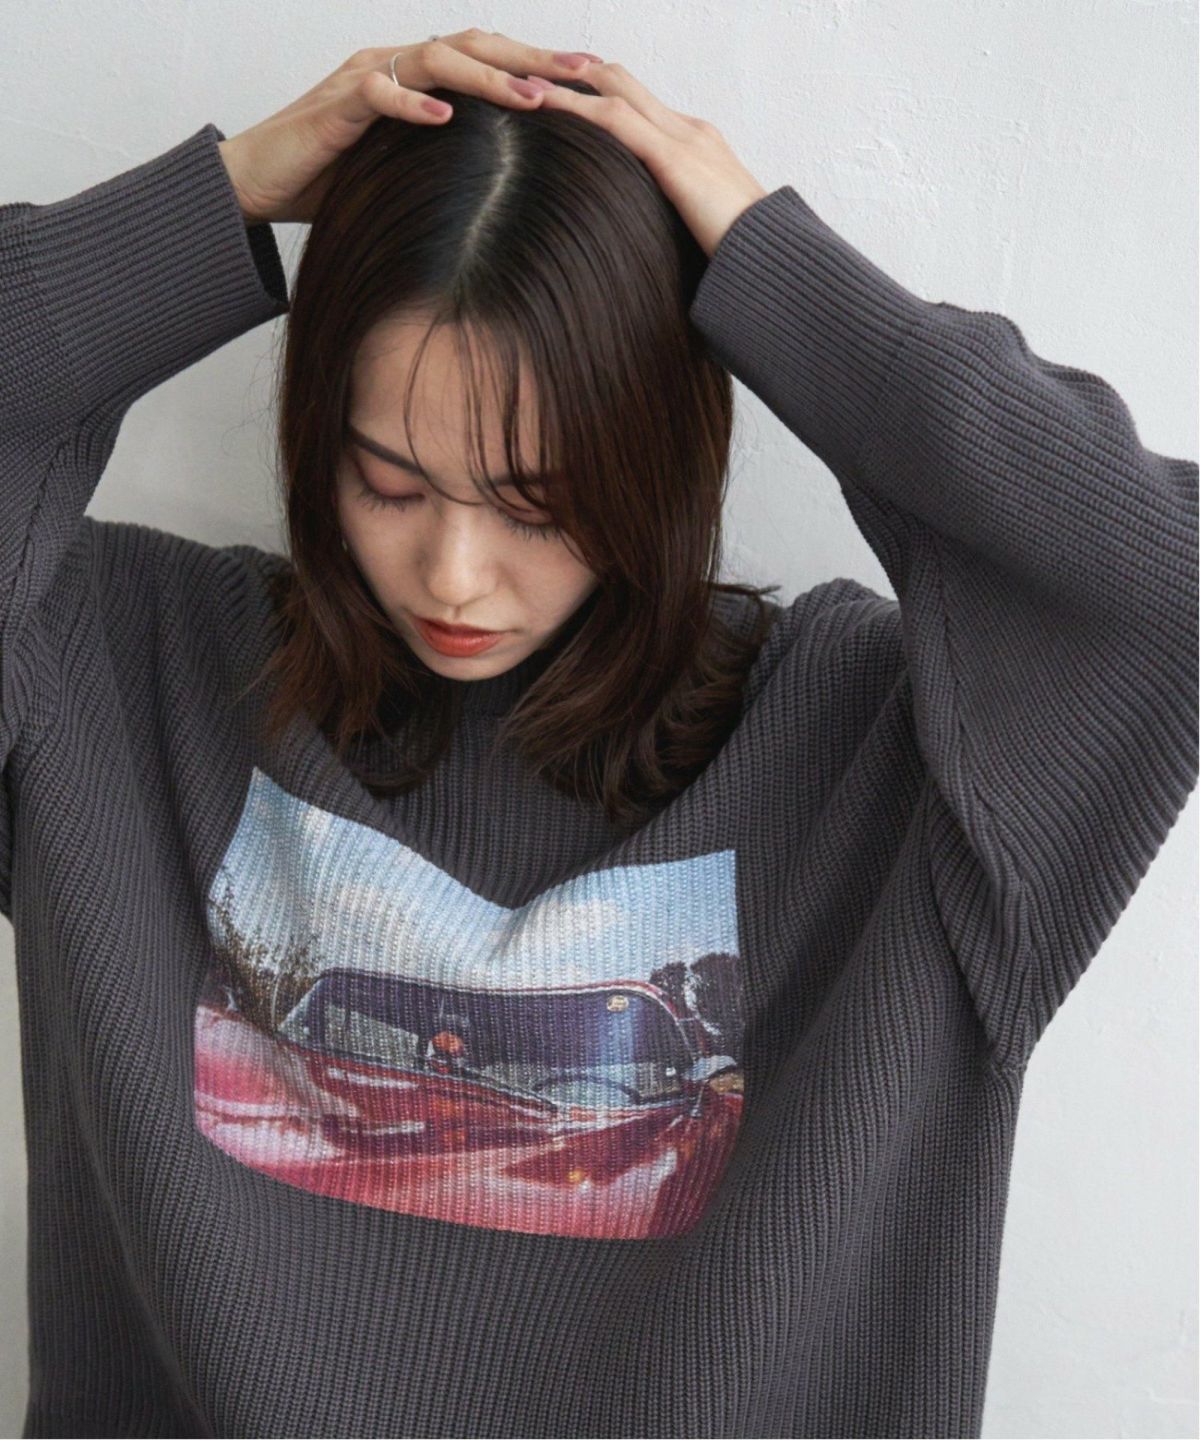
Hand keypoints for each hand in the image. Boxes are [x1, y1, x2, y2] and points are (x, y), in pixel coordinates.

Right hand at [216, 32, 604, 224]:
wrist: (256, 184)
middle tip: (586, 73)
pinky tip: (447, 119)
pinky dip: (412, 105)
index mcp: (418, 80)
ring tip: (532, 97)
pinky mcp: (335, 105)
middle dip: (533, 57)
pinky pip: (378, 93)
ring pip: (436, 59)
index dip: (539, 65)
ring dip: (488, 78)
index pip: (488, 60)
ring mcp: (365, 79)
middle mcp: (396, 67)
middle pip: (474, 45)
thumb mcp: (406, 174)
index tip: (595, 83)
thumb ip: (451, 166)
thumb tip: (512, 191)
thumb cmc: (332, 183)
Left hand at [529, 63, 768, 258]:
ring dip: (565, 83)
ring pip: (613, 90)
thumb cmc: (744, 261)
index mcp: (697, 146)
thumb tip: (644, 241)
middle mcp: (689, 131)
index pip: (639, 101)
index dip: (596, 90)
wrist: (778, 264)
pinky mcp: (676, 161)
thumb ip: (673, 222)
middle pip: (622, 81)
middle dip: (574, 74)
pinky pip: (615, 120)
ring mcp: (684, 140)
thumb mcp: (700, 233)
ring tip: (520, 81)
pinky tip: (540, 104)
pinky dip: (573, 106)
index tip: (558, 91)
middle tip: (529, 73)